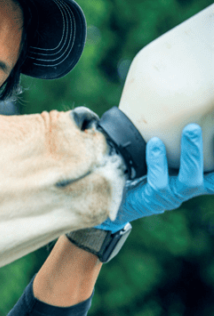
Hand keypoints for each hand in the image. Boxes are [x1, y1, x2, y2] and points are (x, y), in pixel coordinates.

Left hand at [97, 124, 213, 231]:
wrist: (111, 200)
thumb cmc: (140, 171)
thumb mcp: (161, 156)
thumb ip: (171, 139)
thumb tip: (182, 115)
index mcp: (197, 176)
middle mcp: (190, 187)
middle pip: (212, 173)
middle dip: (212, 148)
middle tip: (211, 124)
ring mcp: (173, 194)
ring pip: (192, 177)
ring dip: (192, 151)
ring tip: (191, 128)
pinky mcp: (153, 198)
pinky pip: (159, 181)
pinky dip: (158, 161)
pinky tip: (155, 144)